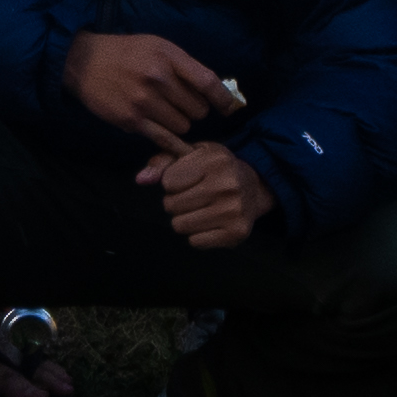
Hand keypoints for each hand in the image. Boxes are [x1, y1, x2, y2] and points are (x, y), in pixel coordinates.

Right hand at [58, 27, 235, 146]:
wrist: (84, 62)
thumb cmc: (125, 53)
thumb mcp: (157, 46)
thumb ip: (184, 66)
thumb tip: (214, 89)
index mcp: (168, 56)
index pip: (208, 82)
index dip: (223, 99)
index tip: (228, 107)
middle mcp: (158, 78)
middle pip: (198, 109)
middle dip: (194, 109)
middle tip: (181, 104)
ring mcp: (144, 101)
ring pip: (183, 126)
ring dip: (179, 123)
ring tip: (165, 112)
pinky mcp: (132, 120)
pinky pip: (165, 140)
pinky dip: (175, 145)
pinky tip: (177, 145)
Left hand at [140, 138, 272, 254]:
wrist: (254, 186)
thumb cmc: (215, 169)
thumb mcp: (192, 155)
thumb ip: (163, 162)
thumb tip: (141, 179)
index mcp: (214, 160)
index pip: (168, 183)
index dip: (173, 183)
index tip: (189, 180)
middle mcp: (227, 185)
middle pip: (171, 205)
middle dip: (177, 202)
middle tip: (195, 196)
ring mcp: (233, 210)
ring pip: (180, 225)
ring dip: (185, 219)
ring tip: (201, 208)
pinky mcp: (237, 232)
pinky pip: (195, 241)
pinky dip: (198, 235)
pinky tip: (211, 222)